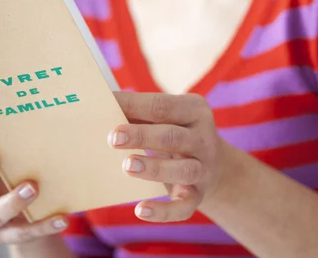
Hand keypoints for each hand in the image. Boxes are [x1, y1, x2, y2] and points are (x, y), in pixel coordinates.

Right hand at [0, 118, 68, 244]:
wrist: (23, 214)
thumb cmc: (13, 169)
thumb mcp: (7, 152)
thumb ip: (9, 132)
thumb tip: (28, 95)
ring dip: (12, 202)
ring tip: (33, 188)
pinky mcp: (8, 234)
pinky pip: (25, 232)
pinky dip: (43, 226)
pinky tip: (61, 218)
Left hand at [110, 92, 227, 222]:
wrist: (213, 165)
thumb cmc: (175, 132)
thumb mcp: (166, 117)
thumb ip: (139, 112)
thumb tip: (103, 105)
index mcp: (194, 110)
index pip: (163, 105)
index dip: (135, 105)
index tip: (108, 105)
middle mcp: (203, 138)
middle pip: (172, 136)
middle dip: (142, 136)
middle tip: (113, 138)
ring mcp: (203, 169)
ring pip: (182, 169)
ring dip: (154, 168)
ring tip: (127, 165)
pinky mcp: (198, 196)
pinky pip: (184, 207)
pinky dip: (164, 211)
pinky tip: (140, 211)